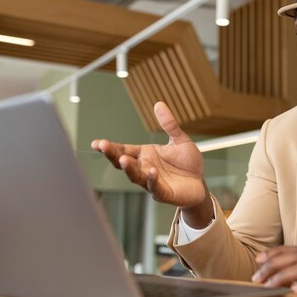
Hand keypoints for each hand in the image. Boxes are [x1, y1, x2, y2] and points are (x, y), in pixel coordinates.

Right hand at [92, 102, 209, 222]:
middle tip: (103, 146)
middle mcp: (144, 168)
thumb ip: (169, 124)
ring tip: (123, 159)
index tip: (97, 143)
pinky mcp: (163, 193)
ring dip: (129, 168)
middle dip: (113, 155)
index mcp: (145, 154)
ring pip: (136, 176)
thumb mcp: (179, 140)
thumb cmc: (187, 163)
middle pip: (124, 162)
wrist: (200, 182)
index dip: (110, 147)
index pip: (123, 149)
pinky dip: (152, 179)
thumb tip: (158, 104)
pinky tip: (151, 171)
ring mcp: (152, 182)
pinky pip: (155, 187)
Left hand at [252, 246, 296, 296]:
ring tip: (270, 286)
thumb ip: (276, 278)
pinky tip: (293, 291)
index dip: (275, 252)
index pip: (292, 251)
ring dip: (284, 275)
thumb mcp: (288, 287)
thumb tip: (258, 272)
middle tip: (258, 279)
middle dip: (274, 264)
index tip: (258, 259)